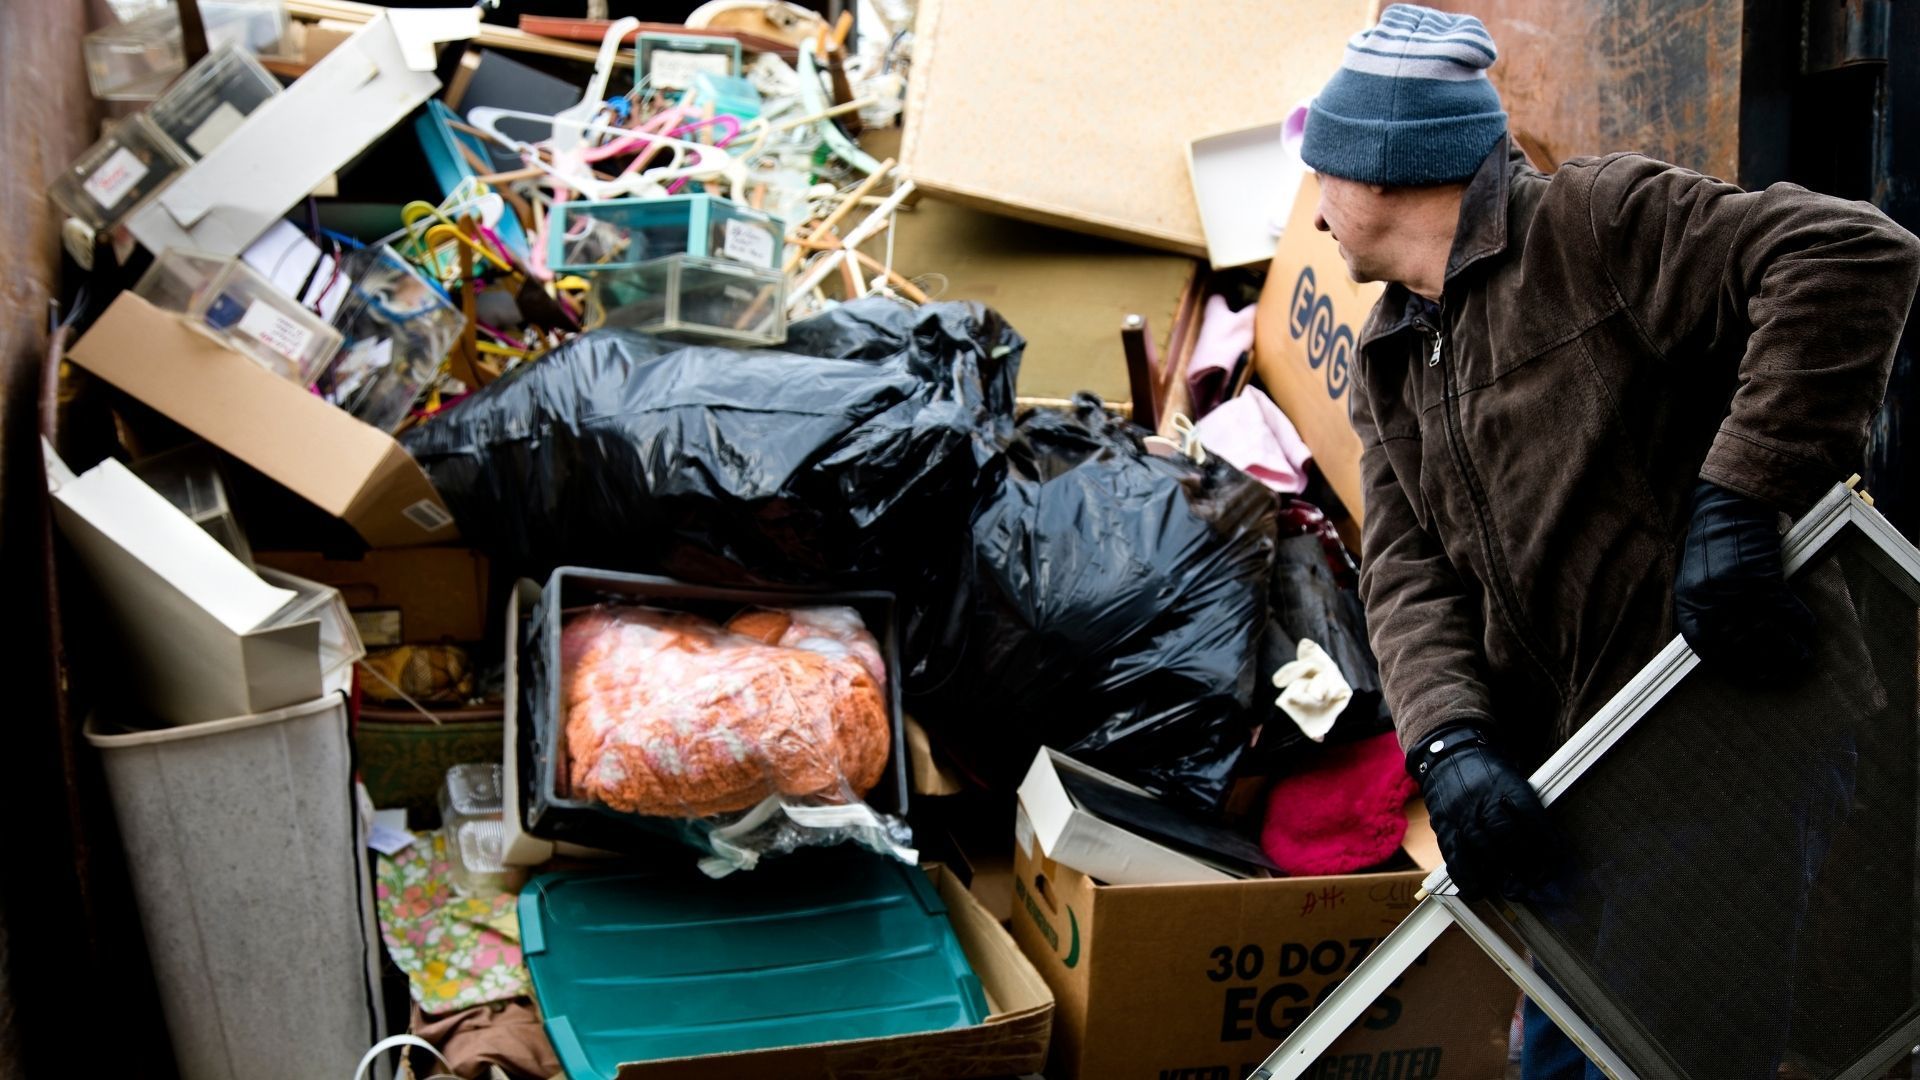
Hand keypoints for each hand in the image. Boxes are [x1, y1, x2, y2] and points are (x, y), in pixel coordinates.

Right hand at [1409, 725, 1555, 901]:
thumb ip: (1525, 806)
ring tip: (1511, 889)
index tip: (1555, 856)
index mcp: (1504, 783)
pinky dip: (1464, 875)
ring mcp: (1459, 813)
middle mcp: (1481, 799)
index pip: (1528, 812)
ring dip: (1497, 872)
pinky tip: (1476, 889)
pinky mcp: (1442, 825)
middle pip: (1504, 833)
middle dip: (1523, 861)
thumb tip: (1548, 842)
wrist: (1447, 754)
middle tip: (1536, 880)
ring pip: (1477, 846)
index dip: (1544, 837)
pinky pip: (1452, 854)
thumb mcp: (1511, 777)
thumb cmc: (1486, 771)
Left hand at [1674, 480, 1812, 680]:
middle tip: (1781, 674)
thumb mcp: (1696, 580)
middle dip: (1763, 664)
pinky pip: (1784, 609)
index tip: (1747, 678)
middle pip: (1739, 645)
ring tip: (1801, 658)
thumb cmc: (1714, 545)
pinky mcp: (1761, 577)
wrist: (1728, 507)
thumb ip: (1705, 609)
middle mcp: (1710, 599)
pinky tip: (1808, 630)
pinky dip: (1799, 622)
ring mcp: (1735, 589)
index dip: (1728, 667)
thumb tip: (1724, 644)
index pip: (1704, 647)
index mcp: (1689, 601)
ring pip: (1765, 631)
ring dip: (1787, 649)